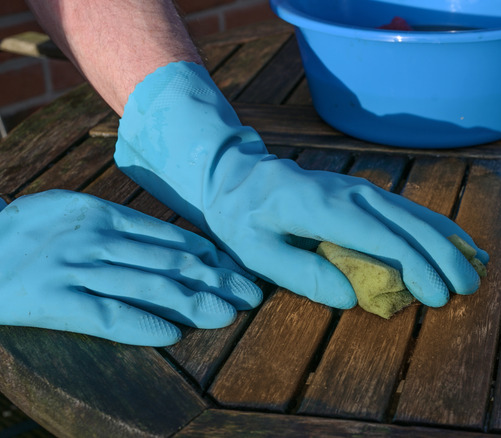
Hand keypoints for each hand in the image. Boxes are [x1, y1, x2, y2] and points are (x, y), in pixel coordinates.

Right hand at [0, 190, 261, 345]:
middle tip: (252, 294)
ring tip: (227, 314)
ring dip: (194, 302)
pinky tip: (172, 335)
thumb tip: (183, 246)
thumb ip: (127, 224)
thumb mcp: (78, 209)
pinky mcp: (55, 300)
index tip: (240, 272)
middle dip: (218, 280)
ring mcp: (77, 269)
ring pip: (149, 287)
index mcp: (106, 214)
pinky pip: (108, 315)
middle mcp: (98, 239)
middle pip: (171, 262)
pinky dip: (143, 325)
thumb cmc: (34, 230)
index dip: (212, 258)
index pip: (174, 238)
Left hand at [115, 62, 487, 308]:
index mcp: (324, 208)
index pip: (382, 238)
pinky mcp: (365, 192)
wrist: (237, 174)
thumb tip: (351, 298)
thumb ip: (301, 274)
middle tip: (469, 288)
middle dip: (444, 256)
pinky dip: (435, 226)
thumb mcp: (256, 251)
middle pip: (409, 224)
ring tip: (477, 264)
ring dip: (447, 239)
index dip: (416, 267)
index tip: (438, 296)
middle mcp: (352, 193)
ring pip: (415, 213)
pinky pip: (406, 209)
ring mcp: (361, 189)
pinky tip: (455, 240)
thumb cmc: (242, 217)